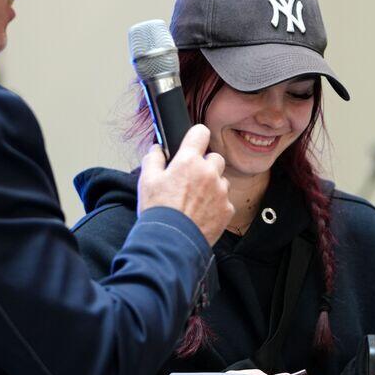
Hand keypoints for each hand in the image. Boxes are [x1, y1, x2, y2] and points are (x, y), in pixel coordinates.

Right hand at [137, 124, 232, 244]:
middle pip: (215, 158)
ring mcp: (221, 191)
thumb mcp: (146, 181)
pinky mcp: (227, 209)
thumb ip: (153, 159)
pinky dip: (216, 205)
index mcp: (189, 161)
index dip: (196, 137)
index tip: (194, 142)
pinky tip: (201, 213)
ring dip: (212, 185)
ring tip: (195, 200)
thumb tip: (157, 150)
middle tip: (190, 179)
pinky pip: (225, 201)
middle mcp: (209, 173)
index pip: (200, 133)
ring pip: (221, 180)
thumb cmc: (158, 211)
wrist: (171, 242)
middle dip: (205, 165)